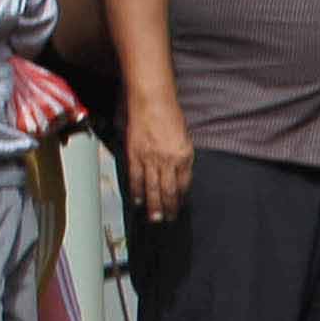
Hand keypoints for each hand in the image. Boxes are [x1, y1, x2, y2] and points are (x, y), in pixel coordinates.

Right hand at [124, 92, 191, 219]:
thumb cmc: (170, 115)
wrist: (151, 101)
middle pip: (168, 190)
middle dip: (168, 207)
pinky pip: (135, 177)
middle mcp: (168, 160)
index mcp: (184, 156)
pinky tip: (138, 201)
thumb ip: (182, 158)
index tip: (180, 206)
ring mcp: (150, 158)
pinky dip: (137, 190)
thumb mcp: (184, 139)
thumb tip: (179, 176)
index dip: (181, 197)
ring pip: (152, 187)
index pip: (183, 183)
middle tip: (168, 219)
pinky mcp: (135, 154)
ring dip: (153, 205)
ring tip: (154, 218)